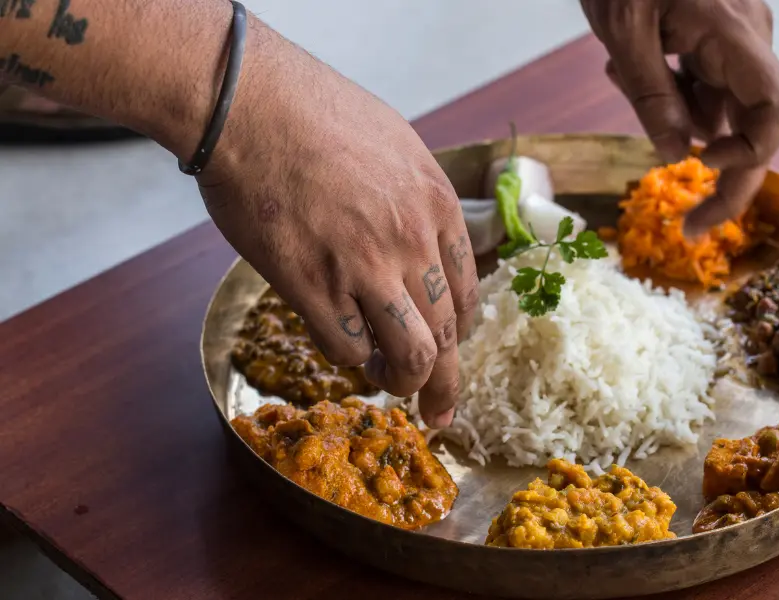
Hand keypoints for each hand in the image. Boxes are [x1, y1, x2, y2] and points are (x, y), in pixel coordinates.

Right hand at [198, 25, 478, 427]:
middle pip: (447, 332)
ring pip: (409, 354)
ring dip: (404, 382)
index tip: (450, 348)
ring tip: (392, 388)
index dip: (459, 330)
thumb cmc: (313, 113)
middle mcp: (412, 241)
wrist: (249, 103)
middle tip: (439, 410)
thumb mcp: (395, 145)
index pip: (467, 291)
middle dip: (445, 381)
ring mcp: (365, 266)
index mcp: (436, 205)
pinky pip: (345, 349)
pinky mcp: (312, 285)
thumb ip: (415, 199)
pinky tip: (341, 348)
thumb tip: (416, 241)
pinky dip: (348, 359)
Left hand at [581, 0, 778, 234]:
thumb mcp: (624, 31)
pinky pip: (700, 87)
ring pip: (718, 108)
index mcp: (734, 34)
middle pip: (756, 126)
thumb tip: (677, 153)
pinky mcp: (714, 42)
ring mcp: (733, 42)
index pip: (775, 112)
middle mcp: (747, 41)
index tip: (701, 174)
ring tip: (620, 68)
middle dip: (723, 176)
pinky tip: (626, 60)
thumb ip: (652, 94)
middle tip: (690, 228)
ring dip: (669, 114)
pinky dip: (665, 92)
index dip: (750, 157)